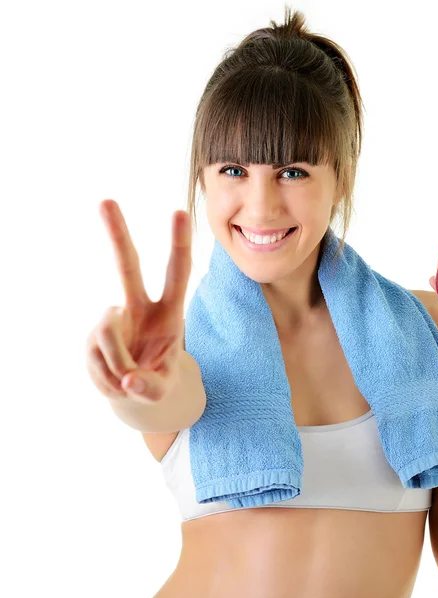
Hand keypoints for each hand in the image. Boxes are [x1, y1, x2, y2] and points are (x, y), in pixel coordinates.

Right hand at [85, 199, 192, 402]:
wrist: (131, 389)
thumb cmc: (156, 379)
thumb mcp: (163, 389)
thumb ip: (152, 388)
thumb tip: (128, 380)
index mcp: (169, 311)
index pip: (177, 273)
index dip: (179, 244)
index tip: (179, 211)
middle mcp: (138, 307)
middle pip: (127, 266)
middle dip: (117, 233)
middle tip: (105, 200)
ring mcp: (111, 319)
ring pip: (108, 335)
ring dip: (118, 366)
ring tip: (128, 378)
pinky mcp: (91, 335)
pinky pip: (95, 357)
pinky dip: (106, 378)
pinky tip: (113, 379)